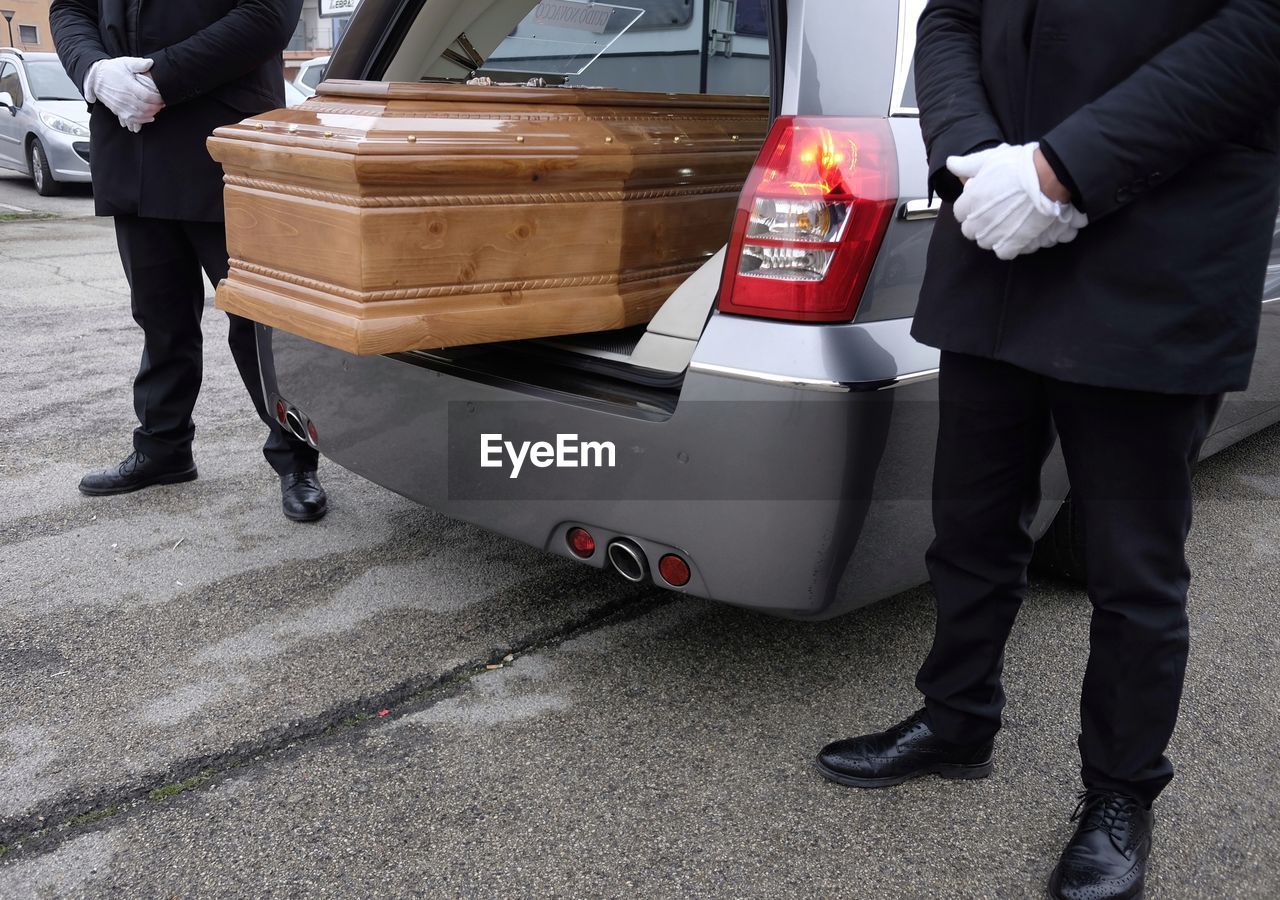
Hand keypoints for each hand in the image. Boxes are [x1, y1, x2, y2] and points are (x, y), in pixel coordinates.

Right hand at [84, 57, 164, 129]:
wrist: (95, 77)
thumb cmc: (112, 69)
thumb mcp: (125, 62)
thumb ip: (138, 64)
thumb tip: (151, 63)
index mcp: (128, 85)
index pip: (147, 95)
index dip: (158, 98)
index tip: (163, 97)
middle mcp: (124, 97)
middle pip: (145, 107)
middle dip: (156, 107)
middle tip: (162, 104)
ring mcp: (120, 105)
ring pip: (140, 115)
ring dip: (151, 114)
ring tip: (156, 109)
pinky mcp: (118, 110)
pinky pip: (132, 119)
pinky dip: (142, 120)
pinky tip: (149, 117)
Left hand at [947, 142, 1085, 259]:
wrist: (1047, 177)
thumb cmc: (1019, 166)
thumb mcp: (990, 159)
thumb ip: (968, 164)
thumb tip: (951, 163)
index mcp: (970, 200)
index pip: (960, 212)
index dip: (970, 207)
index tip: (981, 202)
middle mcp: (978, 220)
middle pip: (970, 230)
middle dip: (979, 223)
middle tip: (994, 214)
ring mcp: (994, 234)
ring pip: (985, 242)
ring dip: (992, 235)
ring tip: (1006, 225)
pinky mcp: (1012, 244)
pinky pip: (1003, 253)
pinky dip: (1008, 247)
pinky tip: (1015, 236)